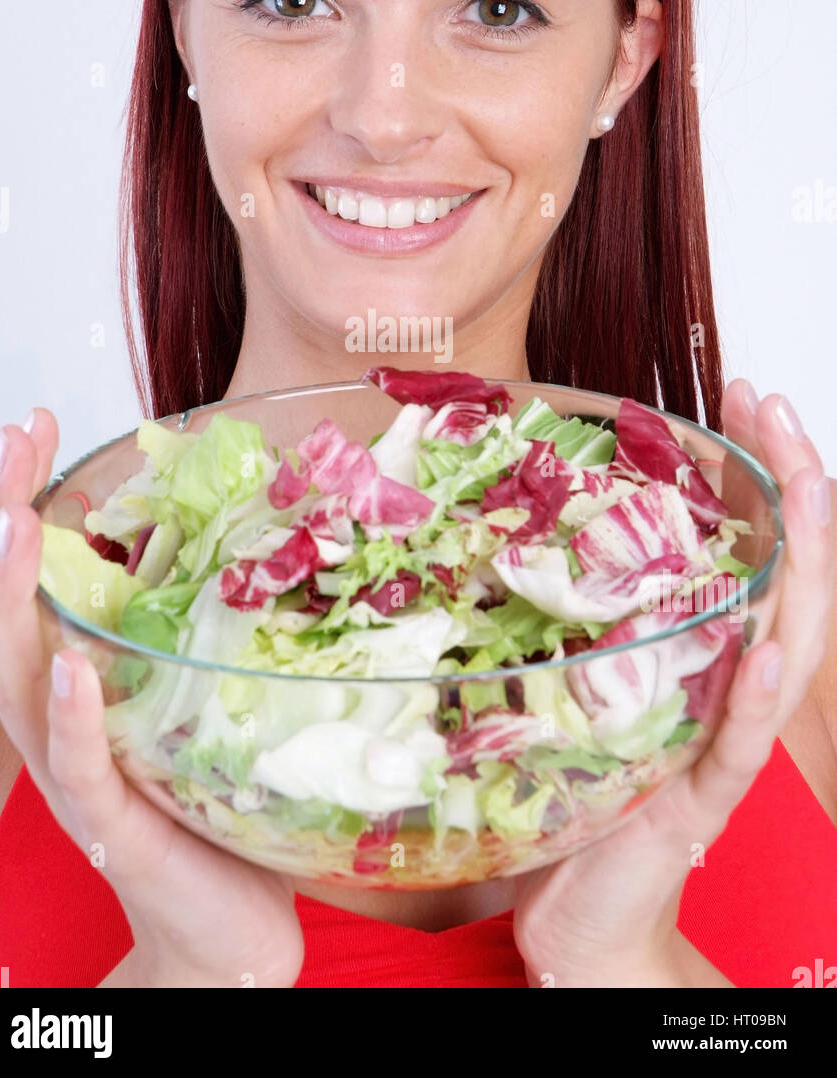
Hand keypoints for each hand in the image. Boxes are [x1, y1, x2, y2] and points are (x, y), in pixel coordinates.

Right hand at [0, 411, 303, 987]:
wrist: (225, 927)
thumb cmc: (212, 803)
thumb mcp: (196, 696)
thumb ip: (190, 627)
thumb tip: (231, 531)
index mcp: (78, 681)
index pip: (32, 577)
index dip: (21, 498)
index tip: (35, 423)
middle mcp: (61, 720)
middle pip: (4, 611)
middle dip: (1, 521)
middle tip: (11, 436)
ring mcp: (80, 774)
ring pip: (20, 678)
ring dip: (13, 597)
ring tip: (13, 522)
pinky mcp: (115, 824)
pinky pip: (79, 768)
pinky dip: (71, 719)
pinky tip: (70, 671)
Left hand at [512, 381, 832, 987]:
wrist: (580, 918)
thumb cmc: (576, 797)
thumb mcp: (575, 682)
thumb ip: (571, 614)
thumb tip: (512, 530)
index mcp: (705, 655)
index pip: (748, 547)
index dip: (753, 471)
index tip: (736, 397)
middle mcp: (730, 688)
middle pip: (785, 574)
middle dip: (791, 484)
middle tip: (770, 400)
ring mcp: (723, 743)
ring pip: (789, 642)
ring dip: (800, 558)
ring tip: (804, 483)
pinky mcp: (700, 800)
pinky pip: (741, 745)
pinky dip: (758, 696)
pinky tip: (768, 649)